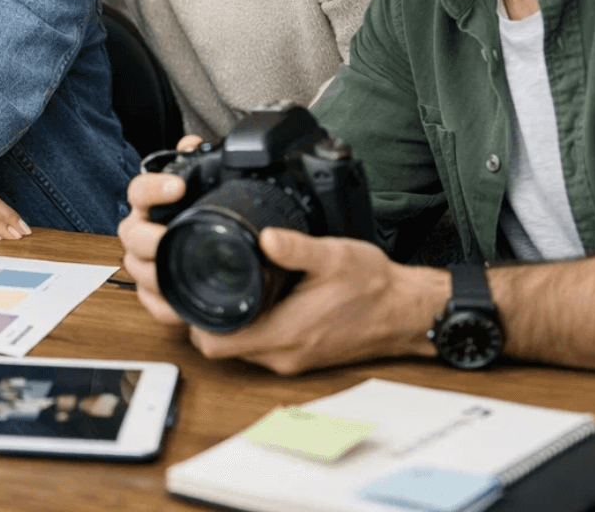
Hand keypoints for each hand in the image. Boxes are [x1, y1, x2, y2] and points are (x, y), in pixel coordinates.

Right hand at [117, 133, 203, 325]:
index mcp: (151, 206)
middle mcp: (142, 233)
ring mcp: (145, 264)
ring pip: (138, 271)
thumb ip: (197, 162)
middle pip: (130, 235)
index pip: (139, 191)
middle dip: (148, 237)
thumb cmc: (202, 220)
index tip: (176, 186)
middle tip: (167, 237)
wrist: (217, 258)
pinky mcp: (155, 295)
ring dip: (156, 273)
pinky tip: (183, 305)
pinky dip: (166, 306)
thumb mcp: (206, 189)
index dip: (153, 188)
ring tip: (179, 271)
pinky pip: (153, 304)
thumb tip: (191, 142)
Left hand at [186, 228, 441, 375]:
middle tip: (199, 280)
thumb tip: (264, 235)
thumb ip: (295, 247)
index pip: (214, 343)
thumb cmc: (374, 287)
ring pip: (239, 348)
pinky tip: (253, 298)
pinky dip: (248, 326)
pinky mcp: (300, 356)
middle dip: (202, 318)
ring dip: (227, 322)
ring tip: (223, 285)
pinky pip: (260, 346)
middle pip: (220, 346)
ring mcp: (292, 359)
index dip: (192, 319)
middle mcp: (284, 354)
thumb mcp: (333, 256)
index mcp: (285, 334)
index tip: (187, 289)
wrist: (407, 312)